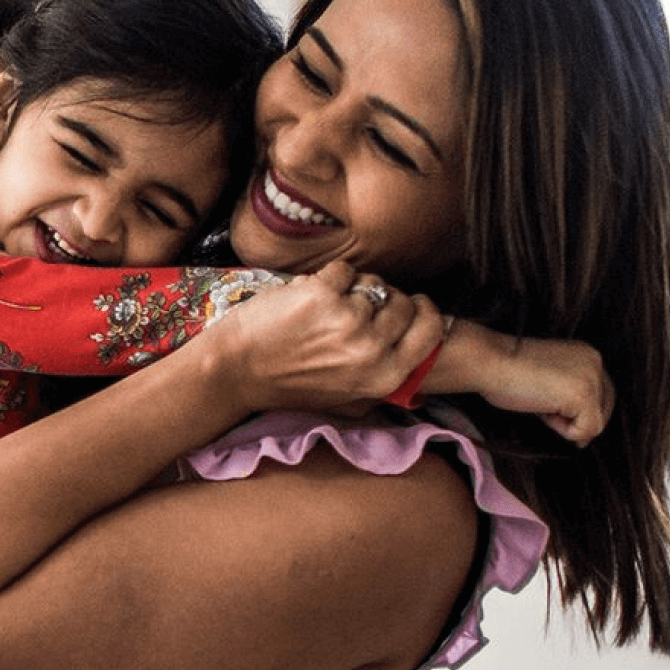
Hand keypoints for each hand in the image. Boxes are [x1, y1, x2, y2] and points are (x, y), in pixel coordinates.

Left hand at [201, 261, 443, 413]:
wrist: (238, 369)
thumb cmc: (289, 385)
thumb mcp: (347, 399)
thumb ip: (384, 385)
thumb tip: (421, 376)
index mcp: (384, 377)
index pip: (431, 332)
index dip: (425, 312)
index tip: (413, 303)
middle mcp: (371, 350)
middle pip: (402, 302)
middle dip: (384, 298)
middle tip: (356, 307)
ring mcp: (348, 320)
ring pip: (372, 283)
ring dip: (352, 288)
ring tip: (325, 308)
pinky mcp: (322, 294)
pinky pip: (343, 270)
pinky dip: (327, 277)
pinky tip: (308, 297)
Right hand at [458, 327, 614, 444]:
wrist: (489, 361)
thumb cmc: (506, 371)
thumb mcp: (548, 377)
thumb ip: (568, 392)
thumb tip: (584, 432)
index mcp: (587, 354)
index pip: (602, 392)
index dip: (579, 411)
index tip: (553, 413)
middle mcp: (596, 361)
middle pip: (605, 408)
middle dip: (579, 420)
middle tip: (548, 416)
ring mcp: (591, 378)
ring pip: (597, 421)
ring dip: (568, 425)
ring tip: (542, 408)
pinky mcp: (584, 395)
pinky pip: (587, 430)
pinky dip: (566, 432)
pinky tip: (544, 413)